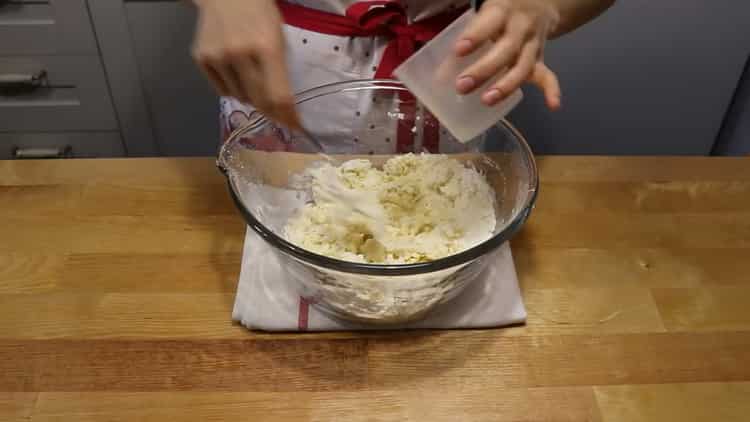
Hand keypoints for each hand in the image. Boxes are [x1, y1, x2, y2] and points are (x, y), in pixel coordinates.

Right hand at [191, 0, 299, 127]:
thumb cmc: (260, 15)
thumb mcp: (278, 39)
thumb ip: (280, 73)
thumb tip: (282, 109)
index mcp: (267, 47)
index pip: (279, 95)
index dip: (288, 116)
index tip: (294, 127)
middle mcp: (240, 54)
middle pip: (259, 101)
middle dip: (272, 111)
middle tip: (278, 114)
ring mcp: (218, 56)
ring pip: (240, 97)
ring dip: (250, 96)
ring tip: (252, 77)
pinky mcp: (201, 58)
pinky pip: (221, 90)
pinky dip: (232, 88)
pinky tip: (235, 70)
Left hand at [455, 0, 561, 109]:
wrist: (539, 3)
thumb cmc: (499, 12)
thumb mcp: (483, 14)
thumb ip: (463, 38)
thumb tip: (438, 75)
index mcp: (502, 11)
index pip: (488, 23)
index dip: (475, 36)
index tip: (458, 51)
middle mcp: (520, 28)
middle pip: (506, 50)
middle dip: (484, 70)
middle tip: (462, 87)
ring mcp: (532, 45)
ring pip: (523, 66)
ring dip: (506, 86)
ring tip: (487, 101)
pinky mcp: (540, 59)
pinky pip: (548, 75)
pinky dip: (551, 90)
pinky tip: (553, 105)